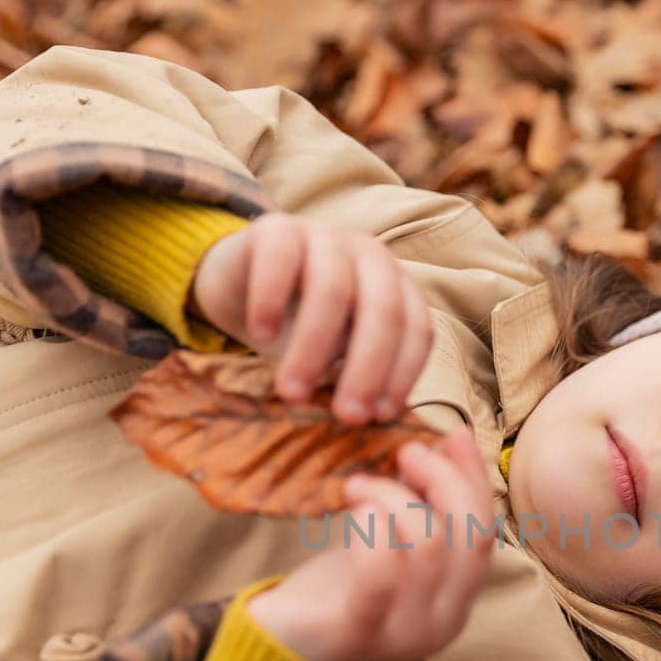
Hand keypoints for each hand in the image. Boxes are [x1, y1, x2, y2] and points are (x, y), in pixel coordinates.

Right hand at [189, 212, 432, 426]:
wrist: (242, 283)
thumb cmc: (301, 328)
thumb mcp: (339, 355)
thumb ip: (362, 380)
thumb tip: (382, 431)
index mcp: (396, 287)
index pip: (417, 328)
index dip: (403, 373)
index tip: (381, 417)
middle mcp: (370, 256)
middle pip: (383, 309)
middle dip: (367, 368)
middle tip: (346, 417)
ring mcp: (325, 236)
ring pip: (332, 288)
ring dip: (314, 347)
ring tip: (293, 393)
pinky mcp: (276, 229)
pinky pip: (280, 260)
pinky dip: (271, 299)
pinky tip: (260, 334)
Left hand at [244, 427, 496, 660]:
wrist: (282, 641)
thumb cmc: (341, 585)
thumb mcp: (393, 536)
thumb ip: (424, 498)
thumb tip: (453, 439)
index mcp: (457, 600)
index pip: (485, 532)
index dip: (474, 478)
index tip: (451, 433)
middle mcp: (443, 622)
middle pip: (468, 536)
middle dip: (440, 478)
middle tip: (403, 453)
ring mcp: (403, 633)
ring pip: (428, 545)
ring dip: (393, 496)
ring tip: (358, 485)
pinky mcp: (356, 633)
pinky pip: (380, 574)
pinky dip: (372, 528)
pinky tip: (354, 510)